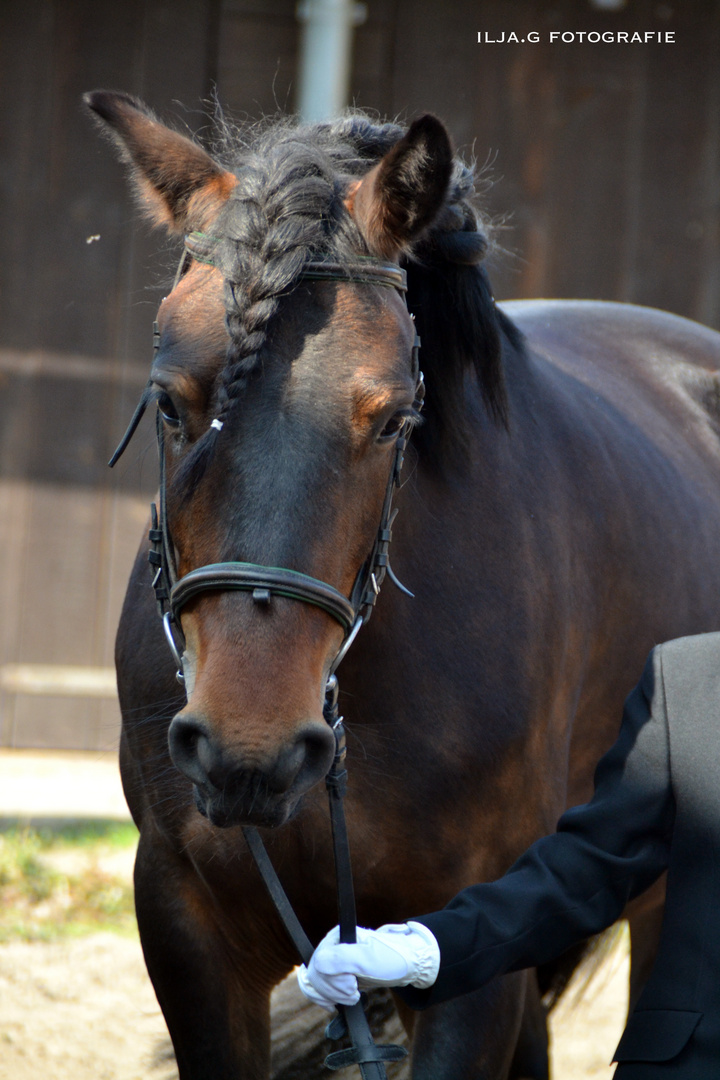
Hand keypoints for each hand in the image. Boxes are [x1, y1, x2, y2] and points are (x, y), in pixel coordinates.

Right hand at [297, 922, 439, 1011]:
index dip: (334, 979)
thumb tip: (318, 965)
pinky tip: (335, 1004)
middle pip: (316, 975)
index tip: (353, 983)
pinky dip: (324, 999)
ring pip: (315, 983)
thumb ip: (341, 959)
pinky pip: (317, 988)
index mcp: (337, 936)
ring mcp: (334, 959)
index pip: (319, 963)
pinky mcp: (337, 973)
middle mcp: (332, 945)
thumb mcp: (369, 959)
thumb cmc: (393, 959)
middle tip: (356, 991)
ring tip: (354, 994)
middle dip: (336, 990)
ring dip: (333, 996)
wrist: (409, 965)